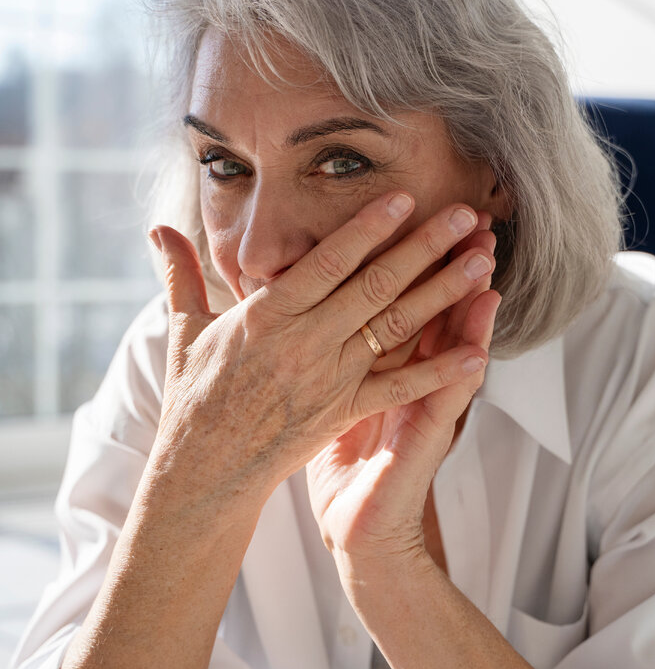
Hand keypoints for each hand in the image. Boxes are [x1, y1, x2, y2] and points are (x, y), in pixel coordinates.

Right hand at [146, 193, 495, 513]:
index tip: (403, 198)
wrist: (205, 471)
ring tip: (482, 262)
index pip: (325, 262)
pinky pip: (399, 389)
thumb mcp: (184, 330)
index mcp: (267, 315)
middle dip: (424, 247)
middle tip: (465, 215)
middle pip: (374, 285)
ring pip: (395, 328)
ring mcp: (329, 378)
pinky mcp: (344, 412)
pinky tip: (477, 352)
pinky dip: (438, 371)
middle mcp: (304, 342)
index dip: (367, 228)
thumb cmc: (195, 397)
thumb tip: (157, 228)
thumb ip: (180, 274)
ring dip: (443, 293)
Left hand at [306, 217, 499, 582]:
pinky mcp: (422, 441)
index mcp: (378, 362)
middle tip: (469, 220)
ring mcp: (421, 407)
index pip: (398, 300)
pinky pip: (444, 404)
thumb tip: (294, 305)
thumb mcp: (324, 398)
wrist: (357, 530)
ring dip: (467, 307)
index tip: (418, 214)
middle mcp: (407, 377)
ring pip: (448, 348)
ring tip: (485, 265)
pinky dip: (461, 374)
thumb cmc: (339, 463)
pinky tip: (480, 348)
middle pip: (430, 311)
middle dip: (448, 266)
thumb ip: (319, 350)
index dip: (409, 261)